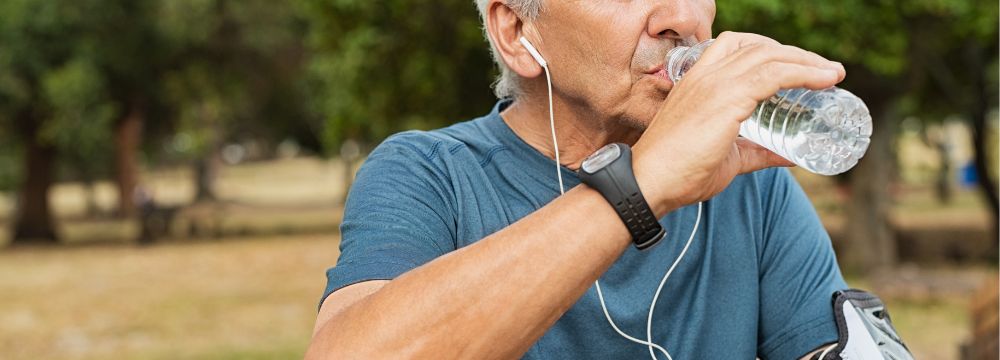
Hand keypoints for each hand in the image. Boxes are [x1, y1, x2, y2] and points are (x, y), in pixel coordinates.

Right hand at [632, 31, 845, 213]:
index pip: (736, 46)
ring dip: (807, 61)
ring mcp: (716, 84)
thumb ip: (757, 152)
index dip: (771, 50)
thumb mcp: (727, 158)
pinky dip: (804, 73)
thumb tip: (791, 156)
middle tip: (825, 70)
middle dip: (796, 54)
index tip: (798, 65)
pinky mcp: (727, 99)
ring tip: (833, 74)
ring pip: (770, 56)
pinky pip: (774, 75)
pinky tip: (824, 80)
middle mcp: (706, 75)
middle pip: (759, 46)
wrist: (650, 182)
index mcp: (697, 81)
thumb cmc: (679, 173)